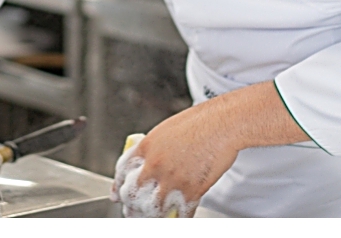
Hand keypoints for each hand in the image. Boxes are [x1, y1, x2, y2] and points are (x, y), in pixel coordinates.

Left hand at [109, 104, 236, 216]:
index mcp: (146, 147)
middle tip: (133, 210)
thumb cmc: (199, 122)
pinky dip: (179, 219)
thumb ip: (154, 148)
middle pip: (131, 194)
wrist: (222, 124)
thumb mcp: (167, 130)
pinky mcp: (191, 191)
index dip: (118, 186)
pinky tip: (178, 217)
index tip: (117, 194)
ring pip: (152, 209)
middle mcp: (155, 164)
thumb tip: (149, 162)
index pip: (122, 172)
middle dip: (130, 205)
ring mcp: (172, 179)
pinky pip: (180, 214)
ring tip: (153, 217)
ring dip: (151, 216)